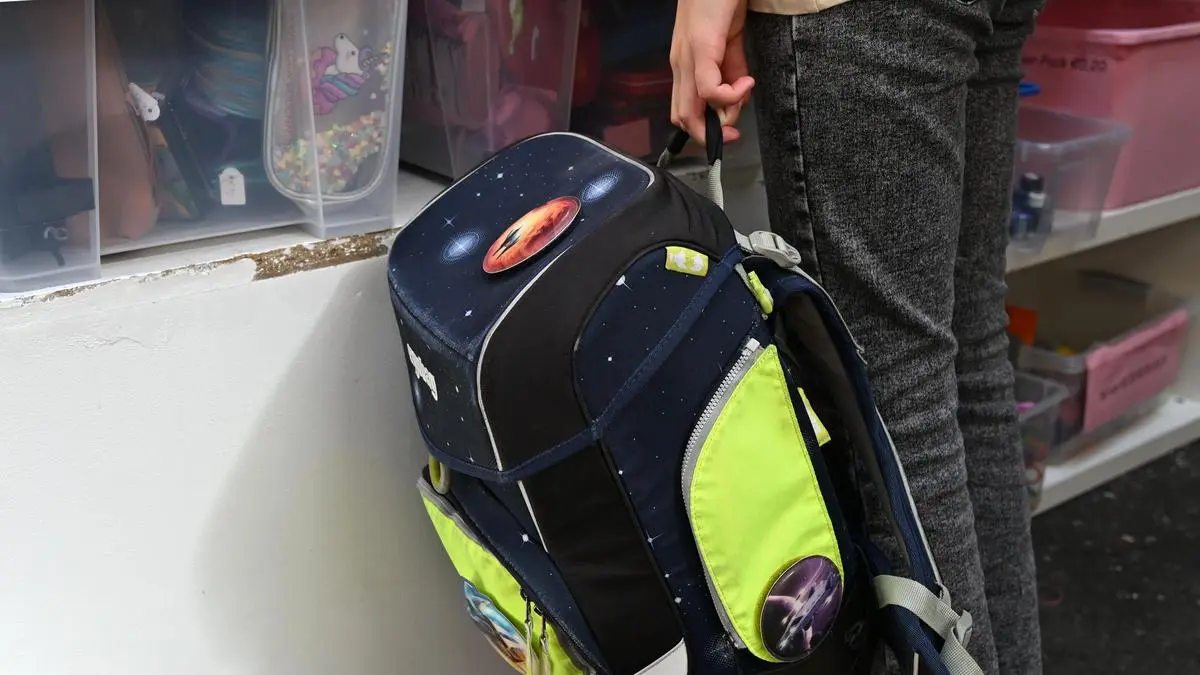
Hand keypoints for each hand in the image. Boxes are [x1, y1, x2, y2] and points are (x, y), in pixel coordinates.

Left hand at [669, 0, 754, 145]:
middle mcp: (680, 65)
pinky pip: (708, 90)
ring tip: (744, 95)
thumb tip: (739, 94)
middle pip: (683, 119)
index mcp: (685, 64)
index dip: (705, 130)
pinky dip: (729, 96)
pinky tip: (746, 83)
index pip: (684, 111)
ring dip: (722, 118)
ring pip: (690, 112)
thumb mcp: (729, 40)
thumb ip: (732, 69)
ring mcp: (687, 58)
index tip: (730, 132)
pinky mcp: (700, 48)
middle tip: (735, 133)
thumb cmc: (723, 0)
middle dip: (711, 135)